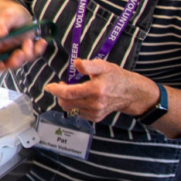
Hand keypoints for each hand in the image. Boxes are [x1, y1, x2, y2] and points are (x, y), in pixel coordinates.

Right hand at [0, 3, 46, 71]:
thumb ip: (2, 24)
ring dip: (25, 54)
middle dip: (12, 62)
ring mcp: (12, 54)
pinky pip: (31, 56)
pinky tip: (42, 42)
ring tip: (29, 41)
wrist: (23, 16)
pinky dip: (37, 50)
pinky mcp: (24, 53)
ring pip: (18, 62)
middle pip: (1, 64)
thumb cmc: (11, 15)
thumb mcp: (8, 15)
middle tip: (20, 53)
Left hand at [44, 58, 160, 121]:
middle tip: (63, 84)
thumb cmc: (116, 77)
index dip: (56, 90)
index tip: (49, 86)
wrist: (131, 93)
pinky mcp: (96, 118)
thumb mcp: (103, 66)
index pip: (69, 93)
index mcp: (96, 90)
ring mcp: (96, 113)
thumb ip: (89, 65)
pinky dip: (74, 105)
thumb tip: (76, 63)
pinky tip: (80, 97)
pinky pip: (78, 113)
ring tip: (71, 90)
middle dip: (60, 94)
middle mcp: (95, 104)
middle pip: (66, 103)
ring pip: (70, 109)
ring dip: (66, 100)